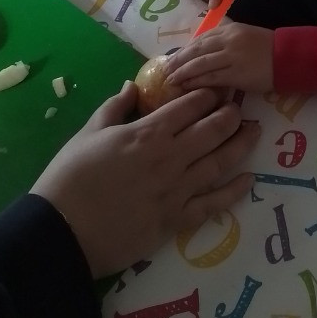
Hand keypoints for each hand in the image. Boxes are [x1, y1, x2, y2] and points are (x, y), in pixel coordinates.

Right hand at [30, 82, 259, 277]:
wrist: (60, 231)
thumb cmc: (70, 178)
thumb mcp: (88, 133)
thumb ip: (115, 107)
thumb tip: (133, 86)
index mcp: (148, 132)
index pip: (190, 106)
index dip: (209, 94)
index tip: (220, 88)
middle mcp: (170, 157)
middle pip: (213, 129)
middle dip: (231, 114)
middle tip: (241, 107)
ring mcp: (177, 189)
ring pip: (220, 162)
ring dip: (241, 144)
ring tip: (255, 131)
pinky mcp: (176, 220)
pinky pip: (213, 204)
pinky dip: (234, 191)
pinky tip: (250, 180)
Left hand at [166, 23, 274, 94]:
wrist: (290, 57)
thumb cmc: (268, 48)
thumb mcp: (245, 34)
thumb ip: (226, 38)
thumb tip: (204, 47)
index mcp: (230, 29)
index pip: (201, 38)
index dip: (185, 49)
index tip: (174, 57)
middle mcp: (228, 40)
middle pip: (196, 50)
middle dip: (178, 60)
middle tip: (165, 70)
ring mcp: (232, 56)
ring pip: (200, 64)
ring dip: (183, 72)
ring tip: (171, 80)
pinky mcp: (237, 74)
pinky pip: (212, 78)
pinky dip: (197, 82)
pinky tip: (187, 87)